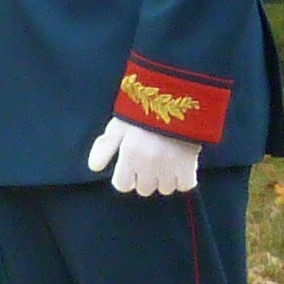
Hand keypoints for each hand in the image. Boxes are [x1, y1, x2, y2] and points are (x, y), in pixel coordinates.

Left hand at [88, 118, 202, 197]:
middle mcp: (147, 163)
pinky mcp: (189, 163)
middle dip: (146, 178)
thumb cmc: (145, 108)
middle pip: (144, 189)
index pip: (122, 185)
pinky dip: (184, 179)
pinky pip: (185, 185)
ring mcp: (169, 165)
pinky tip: (182, 166)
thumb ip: (105, 147)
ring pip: (165, 189)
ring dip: (165, 179)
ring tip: (168, 162)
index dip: (127, 177)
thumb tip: (94, 168)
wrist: (180, 94)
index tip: (133, 166)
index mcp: (129, 153)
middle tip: (152, 161)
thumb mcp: (119, 124)